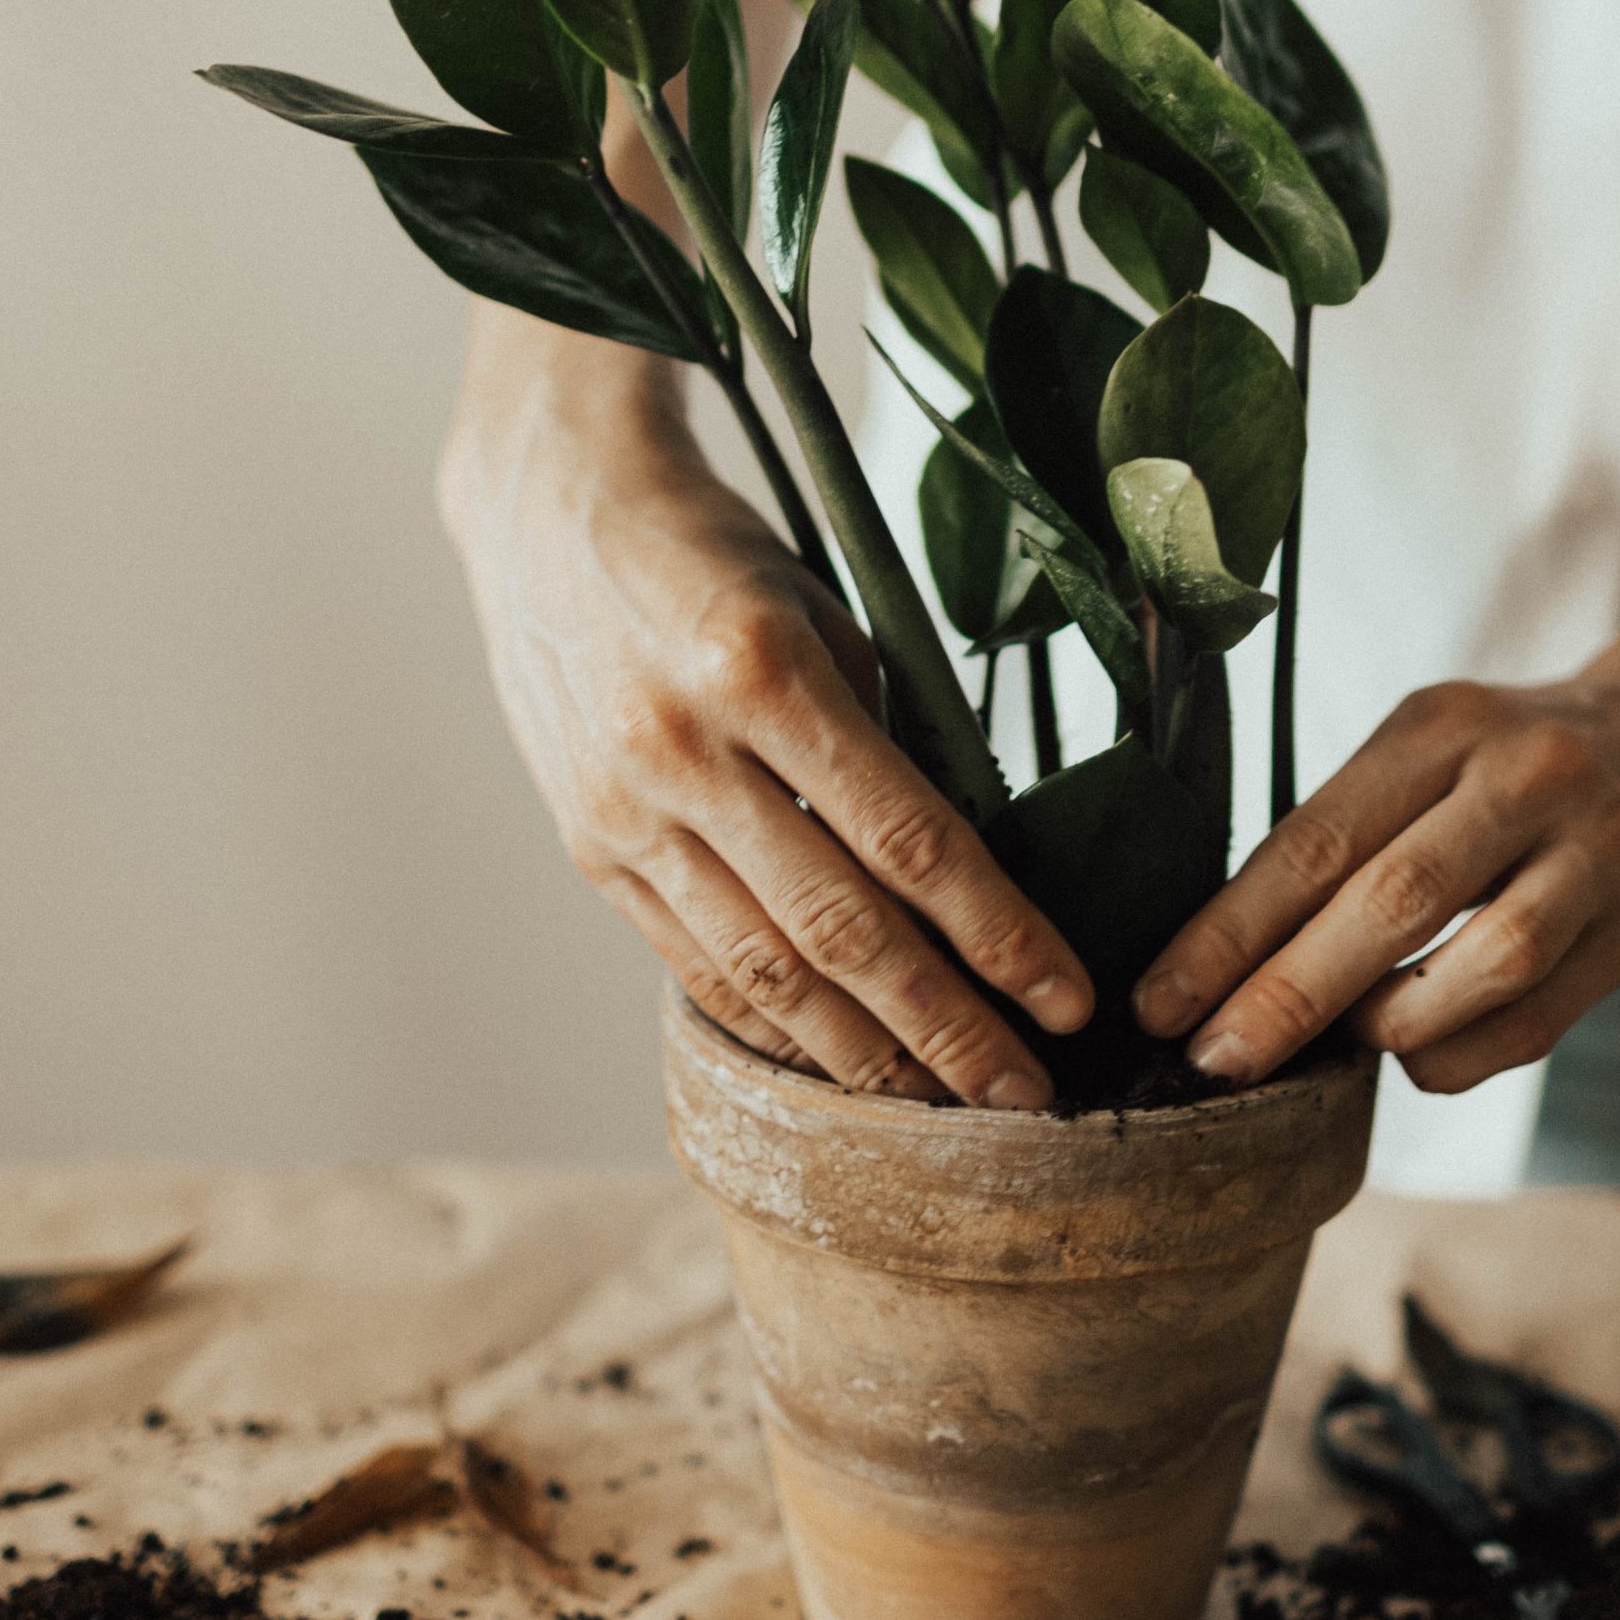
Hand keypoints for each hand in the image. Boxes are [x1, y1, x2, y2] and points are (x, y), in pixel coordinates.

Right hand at [441, 316, 1091, 1107]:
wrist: (549, 512)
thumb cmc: (717, 554)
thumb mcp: (822, 612)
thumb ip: (885, 737)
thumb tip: (966, 869)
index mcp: (764, 671)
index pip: (909, 838)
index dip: (997, 933)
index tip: (1069, 998)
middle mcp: (685, 750)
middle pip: (841, 930)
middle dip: (946, 1028)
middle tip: (1026, 1098)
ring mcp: (624, 809)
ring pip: (763, 972)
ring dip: (863, 1055)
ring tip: (941, 1107)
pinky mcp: (587, 846)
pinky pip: (693, 962)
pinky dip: (771, 1023)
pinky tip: (835, 1062)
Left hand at [1131, 663, 1619, 1095]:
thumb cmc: (1508, 761)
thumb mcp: (1427, 750)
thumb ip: (1348, 835)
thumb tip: (1227, 958)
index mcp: (1439, 726)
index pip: (1315, 838)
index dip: (1229, 930)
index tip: (1160, 1000)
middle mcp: (1521, 777)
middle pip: (1391, 898)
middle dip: (1288, 992)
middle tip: (1212, 1059)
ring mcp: (1591, 850)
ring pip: (1486, 959)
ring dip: (1391, 1021)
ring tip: (1332, 1049)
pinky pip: (1540, 1015)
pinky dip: (1461, 1051)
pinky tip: (1412, 1056)